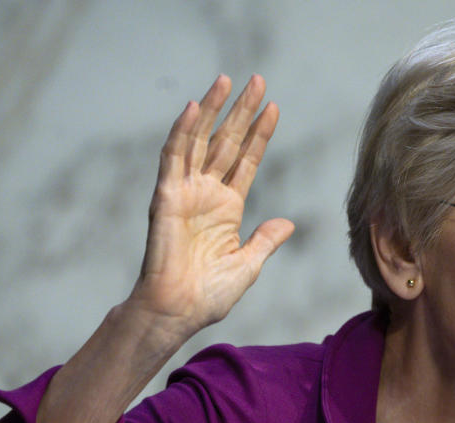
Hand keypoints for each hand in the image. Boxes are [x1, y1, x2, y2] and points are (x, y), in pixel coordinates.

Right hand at [129, 74, 293, 339]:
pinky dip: (183, 132)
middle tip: (258, 80)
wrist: (180, 310)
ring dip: (214, 110)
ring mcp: (186, 192)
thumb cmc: (210, 294)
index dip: (260, 134)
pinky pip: (174, 158)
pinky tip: (196, 108)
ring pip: (200, 140)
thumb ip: (265, 240)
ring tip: (229, 80)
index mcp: (228, 207)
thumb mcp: (249, 264)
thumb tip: (288, 223)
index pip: (247, 160)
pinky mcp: (166, 197)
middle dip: (242, 111)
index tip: (274, 107)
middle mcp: (207, 193)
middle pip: (228, 142)